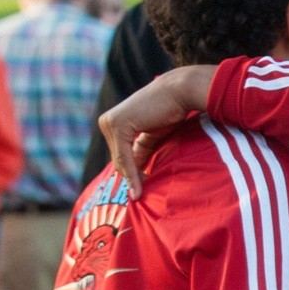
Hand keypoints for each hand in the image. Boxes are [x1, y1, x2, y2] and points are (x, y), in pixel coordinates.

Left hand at [100, 64, 215, 192]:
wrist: (180, 91)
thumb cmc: (173, 110)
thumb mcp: (154, 136)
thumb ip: (142, 150)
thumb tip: (138, 173)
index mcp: (114, 123)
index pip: (120, 155)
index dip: (130, 174)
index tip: (137, 194)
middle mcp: (108, 122)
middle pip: (118, 159)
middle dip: (130, 177)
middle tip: (138, 198)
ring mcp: (110, 123)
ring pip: (120, 160)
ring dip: (131, 179)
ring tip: (139, 197)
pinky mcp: (118, 125)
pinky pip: (124, 157)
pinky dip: (132, 174)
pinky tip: (138, 190)